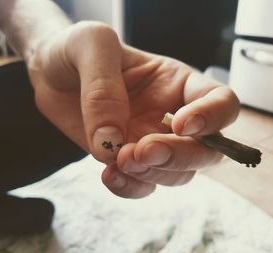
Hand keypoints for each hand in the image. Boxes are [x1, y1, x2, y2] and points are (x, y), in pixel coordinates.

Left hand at [27, 21, 239, 198]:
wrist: (50, 74)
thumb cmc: (76, 50)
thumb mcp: (92, 45)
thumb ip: (104, 87)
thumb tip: (114, 140)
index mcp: (178, 83)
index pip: (222, 103)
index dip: (213, 118)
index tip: (179, 124)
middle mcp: (172, 116)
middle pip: (207, 150)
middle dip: (180, 156)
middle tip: (142, 150)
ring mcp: (152, 142)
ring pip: (178, 174)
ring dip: (155, 174)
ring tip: (119, 159)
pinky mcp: (127, 160)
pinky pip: (143, 185)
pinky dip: (130, 188)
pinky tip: (109, 175)